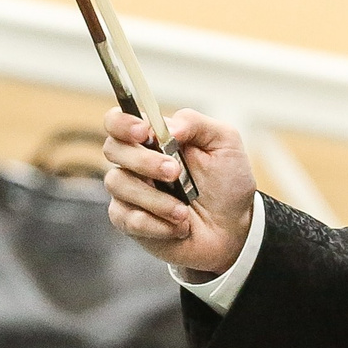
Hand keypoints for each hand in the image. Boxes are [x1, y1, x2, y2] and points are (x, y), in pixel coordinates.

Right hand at [101, 107, 256, 275]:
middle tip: (174, 172)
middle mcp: (136, 162)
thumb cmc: (226, 182)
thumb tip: (168, 126)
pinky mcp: (130, 222)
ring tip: (184, 210)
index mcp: (154, 138)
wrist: (234, 226)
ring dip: (155, 198)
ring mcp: (130, 192)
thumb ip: (196, 124)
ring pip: (118, 184)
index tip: (144, 132)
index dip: (123, 122)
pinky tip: (179, 227)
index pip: (119, 120)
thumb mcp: (224, 143)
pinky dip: (156, 224)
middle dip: (143, 160)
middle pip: (113, 149)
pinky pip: (127, 218)